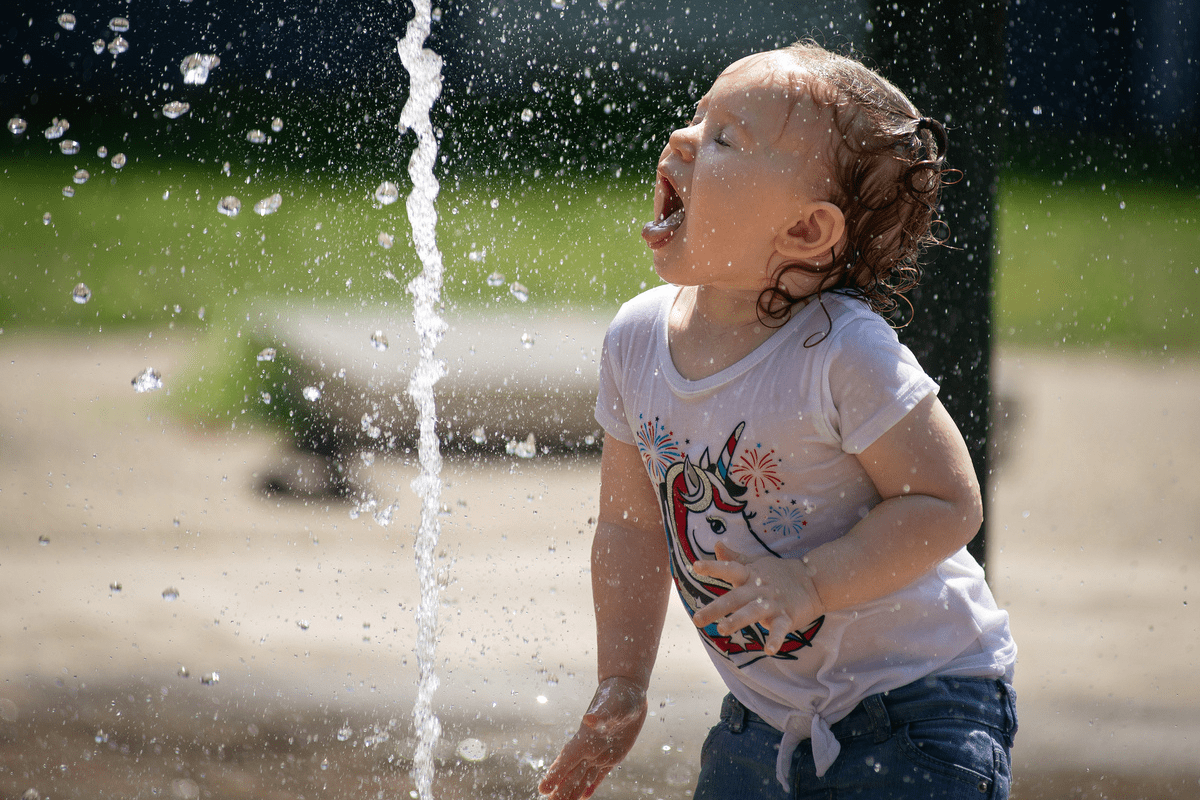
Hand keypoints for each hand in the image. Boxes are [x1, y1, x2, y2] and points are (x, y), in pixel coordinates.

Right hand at [538, 676, 648, 799]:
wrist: (628, 688)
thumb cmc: (619, 694)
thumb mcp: (612, 705)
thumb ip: (600, 715)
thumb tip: (589, 719)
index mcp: (586, 737)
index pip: (567, 760)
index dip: (555, 774)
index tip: (543, 789)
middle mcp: (590, 747)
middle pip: (571, 773)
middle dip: (560, 789)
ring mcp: (600, 752)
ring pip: (582, 777)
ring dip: (572, 791)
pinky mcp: (613, 754)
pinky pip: (599, 774)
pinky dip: (591, 786)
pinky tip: (584, 796)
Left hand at [691, 541, 825, 654]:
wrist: (813, 581)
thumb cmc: (777, 573)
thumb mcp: (755, 564)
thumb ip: (734, 558)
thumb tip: (716, 544)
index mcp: (749, 575)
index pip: (729, 569)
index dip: (713, 567)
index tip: (695, 566)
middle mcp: (758, 589)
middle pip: (734, 598)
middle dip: (715, 608)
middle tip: (697, 619)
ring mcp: (772, 604)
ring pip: (752, 612)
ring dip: (738, 620)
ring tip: (722, 629)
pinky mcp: (787, 617)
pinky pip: (780, 629)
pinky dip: (775, 639)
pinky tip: (769, 650)